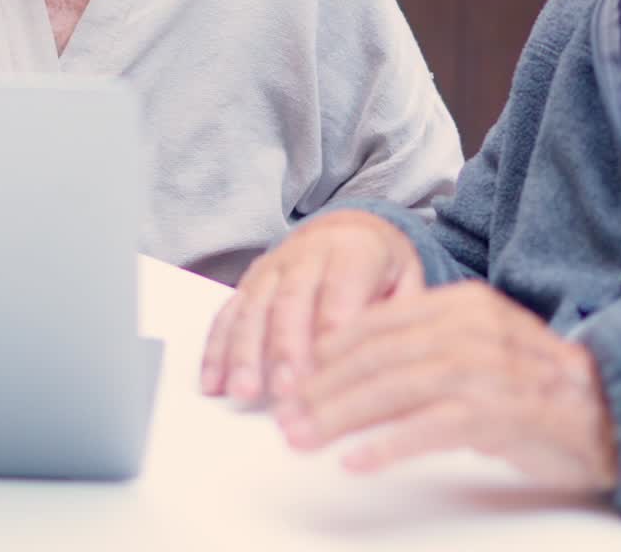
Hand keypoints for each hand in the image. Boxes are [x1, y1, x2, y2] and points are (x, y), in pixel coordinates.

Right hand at [200, 210, 422, 403]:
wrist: (348, 229)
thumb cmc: (380, 267)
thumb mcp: (406, 279)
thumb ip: (401, 315)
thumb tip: (397, 362)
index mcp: (354, 251)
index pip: (340, 292)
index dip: (329, 331)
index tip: (323, 372)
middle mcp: (308, 254)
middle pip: (292, 299)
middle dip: (284, 346)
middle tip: (283, 389)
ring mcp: (274, 266)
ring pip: (255, 305)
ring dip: (245, 350)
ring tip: (243, 390)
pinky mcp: (250, 282)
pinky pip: (229, 312)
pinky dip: (217, 347)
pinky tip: (214, 381)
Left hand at [275, 280, 617, 496]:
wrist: (598, 404)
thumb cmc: (526, 379)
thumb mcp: (472, 341)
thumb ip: (421, 341)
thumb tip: (351, 363)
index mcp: (456, 303)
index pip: (377, 323)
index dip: (329, 352)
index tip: (294, 378)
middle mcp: (466, 328)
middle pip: (377, 356)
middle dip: (323, 388)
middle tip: (285, 417)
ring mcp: (482, 368)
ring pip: (394, 388)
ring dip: (341, 416)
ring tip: (303, 437)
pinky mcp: (495, 413)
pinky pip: (430, 428)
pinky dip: (388, 445)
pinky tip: (355, 460)